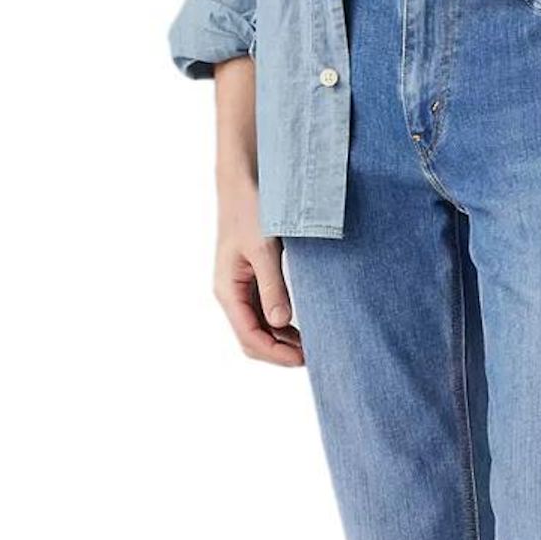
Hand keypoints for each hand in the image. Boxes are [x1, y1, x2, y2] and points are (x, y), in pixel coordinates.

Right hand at [214, 184, 303, 366]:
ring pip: (260, 328)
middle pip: (253, 339)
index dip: (276, 353)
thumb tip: (281, 323)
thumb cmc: (251, 208)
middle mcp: (231, 293)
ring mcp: (241, 288)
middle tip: (313, 356)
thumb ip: (273, 287)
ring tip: (311, 345)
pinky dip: (282, 325)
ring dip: (282, 341)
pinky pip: (265, 312)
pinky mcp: (253, 280)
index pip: (249, 336)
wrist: (245, 180)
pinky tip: (302, 327)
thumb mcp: (263, 249)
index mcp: (228, 289)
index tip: (303, 360)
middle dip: (279, 352)